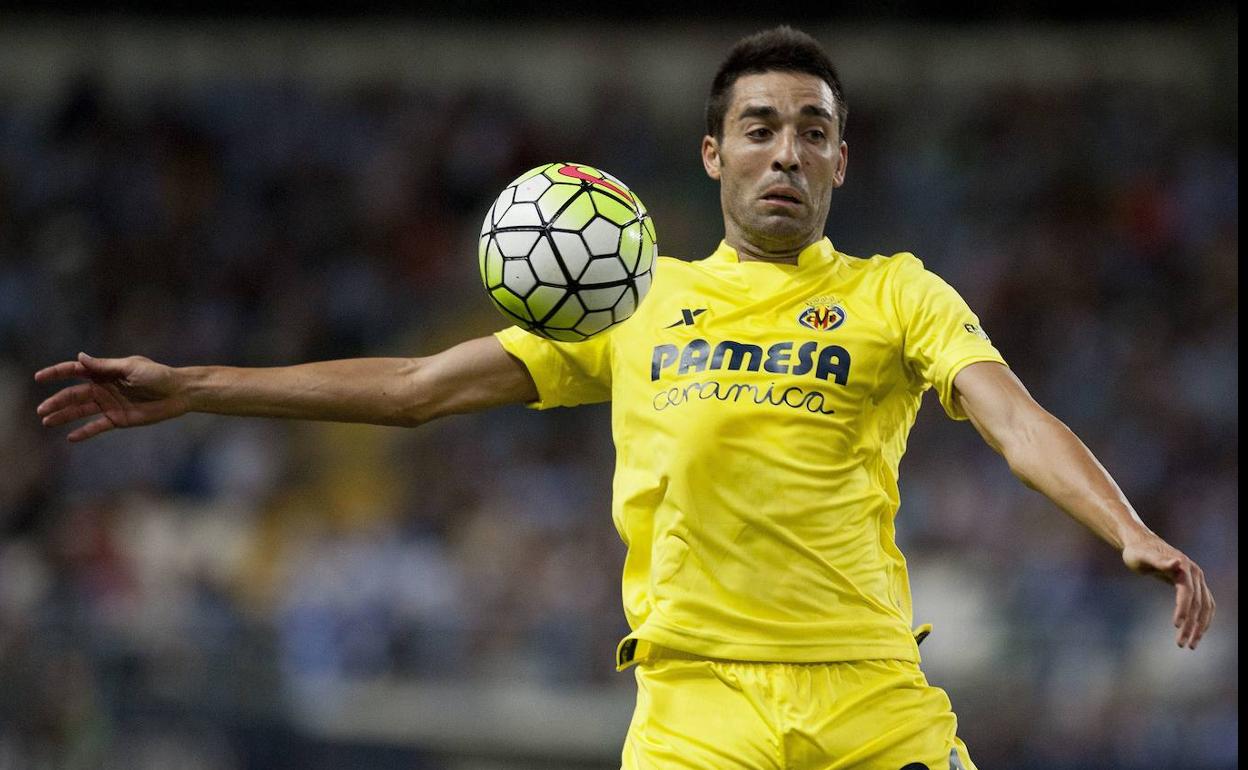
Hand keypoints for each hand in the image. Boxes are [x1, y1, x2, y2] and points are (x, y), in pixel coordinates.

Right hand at [35, 353, 189, 441]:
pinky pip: (97, 426)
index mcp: (105, 372)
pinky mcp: (118, 419)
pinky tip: (70, 437)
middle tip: (40, 410)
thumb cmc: (158, 375)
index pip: (75, 371)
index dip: (56, 373)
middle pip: (74, 395)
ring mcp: (109, 404)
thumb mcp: (131, 368)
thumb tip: (80, 357)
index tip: (39, 377)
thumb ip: (105, 366)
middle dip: (56, 402)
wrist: (179, 393)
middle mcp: (103, 388)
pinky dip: (84, 432)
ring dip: (64, 416)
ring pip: (81, 411)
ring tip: (47, 422)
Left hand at [1121, 532, 1214, 649]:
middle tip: (1182, 644)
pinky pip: (1205, 605)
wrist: (1141, 543)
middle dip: (1191, 625)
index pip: (1187, 592)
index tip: (1176, 626)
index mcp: (1183, 566)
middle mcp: (1195, 573)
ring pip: (1205, 607)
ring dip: (1200, 627)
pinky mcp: (1195, 585)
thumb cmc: (1138, 551)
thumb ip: (1158, 560)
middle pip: (1197, 603)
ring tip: (1190, 645)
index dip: (1183, 609)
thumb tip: (1178, 562)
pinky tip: (1197, 633)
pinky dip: (1203, 619)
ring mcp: (1197, 579)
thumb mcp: (1142, 556)